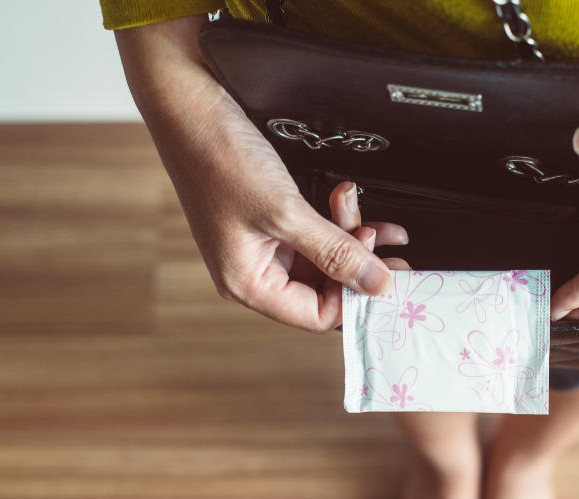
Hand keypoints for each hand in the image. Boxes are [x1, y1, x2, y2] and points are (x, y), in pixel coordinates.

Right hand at [113, 16, 407, 332]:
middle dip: (357, 262)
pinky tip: (347, 197)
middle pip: (323, 287)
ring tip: (365, 210)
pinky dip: (336, 218)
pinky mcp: (269, 219)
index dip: (353, 297)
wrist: (191, 105)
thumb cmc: (219, 158)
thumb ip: (334, 251)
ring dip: (350, 234)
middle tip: (387, 244)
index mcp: (247, 283)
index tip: (383, 273)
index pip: (315, 314)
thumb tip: (377, 284)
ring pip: (322, 257)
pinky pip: (313, 232)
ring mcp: (261, 245)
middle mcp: (253, 271)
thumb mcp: (286, 211)